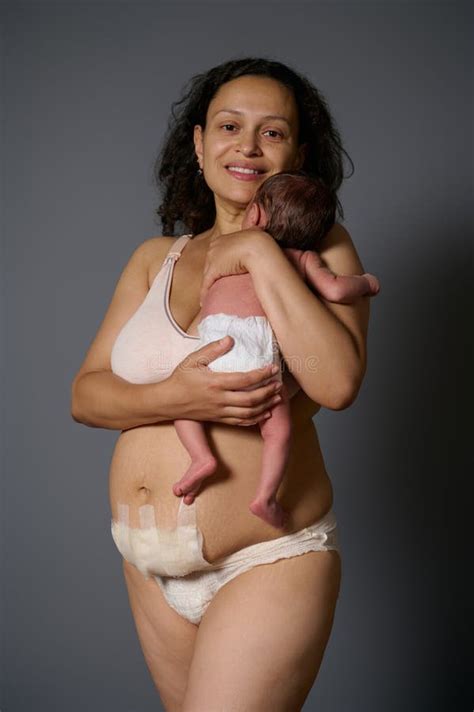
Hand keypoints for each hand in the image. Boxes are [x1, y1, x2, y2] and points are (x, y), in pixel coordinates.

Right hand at [168, 336, 282, 425]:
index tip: (273, 368)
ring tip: (277, 398)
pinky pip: (240, 422)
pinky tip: (264, 414)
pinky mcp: (218, 419)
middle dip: (268, 392)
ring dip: (266, 406)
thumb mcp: (193, 359)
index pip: (245, 379)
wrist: (168, 401)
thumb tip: (230, 339)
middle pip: (251, 399)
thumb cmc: (180, 378)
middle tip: (279, 384)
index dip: (262, 374)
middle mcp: (220, 399)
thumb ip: (212, 349)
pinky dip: (255, 419)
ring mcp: (220, 411)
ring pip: (248, 413)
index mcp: (215, 382)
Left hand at [199, 228, 266, 305]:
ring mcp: (212, 258)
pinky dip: (205, 294)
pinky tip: (205, 301)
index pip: (217, 255)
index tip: (222, 276)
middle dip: (212, 276)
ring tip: (210, 296)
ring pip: (208, 275)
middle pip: (210, 265)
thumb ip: (250, 229)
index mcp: (222, 239)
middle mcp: (214, 247)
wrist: (259, 247)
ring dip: (208, 286)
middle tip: (214, 288)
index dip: (219, 267)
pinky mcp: (213, 270)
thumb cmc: (260, 242)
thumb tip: (256, 211)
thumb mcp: (254, 233)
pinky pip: (207, 284)